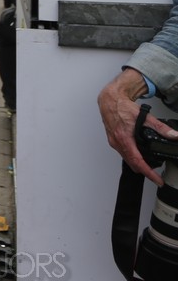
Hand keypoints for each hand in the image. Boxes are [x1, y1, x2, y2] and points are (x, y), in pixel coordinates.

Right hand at [98, 69, 176, 184]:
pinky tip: (138, 154)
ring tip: (149, 167)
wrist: (109, 101)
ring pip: (127, 159)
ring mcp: (114, 142)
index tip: (157, 180)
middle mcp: (118, 142)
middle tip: (156, 176)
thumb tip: (174, 135)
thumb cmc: (122, 107)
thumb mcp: (145, 117)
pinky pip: (123, 153)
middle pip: (132, 164)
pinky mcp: (113, 140)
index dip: (149, 173)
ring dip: (137, 164)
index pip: (138, 161)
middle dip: (144, 171)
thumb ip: (161, 127)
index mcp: (125, 138)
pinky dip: (131, 157)